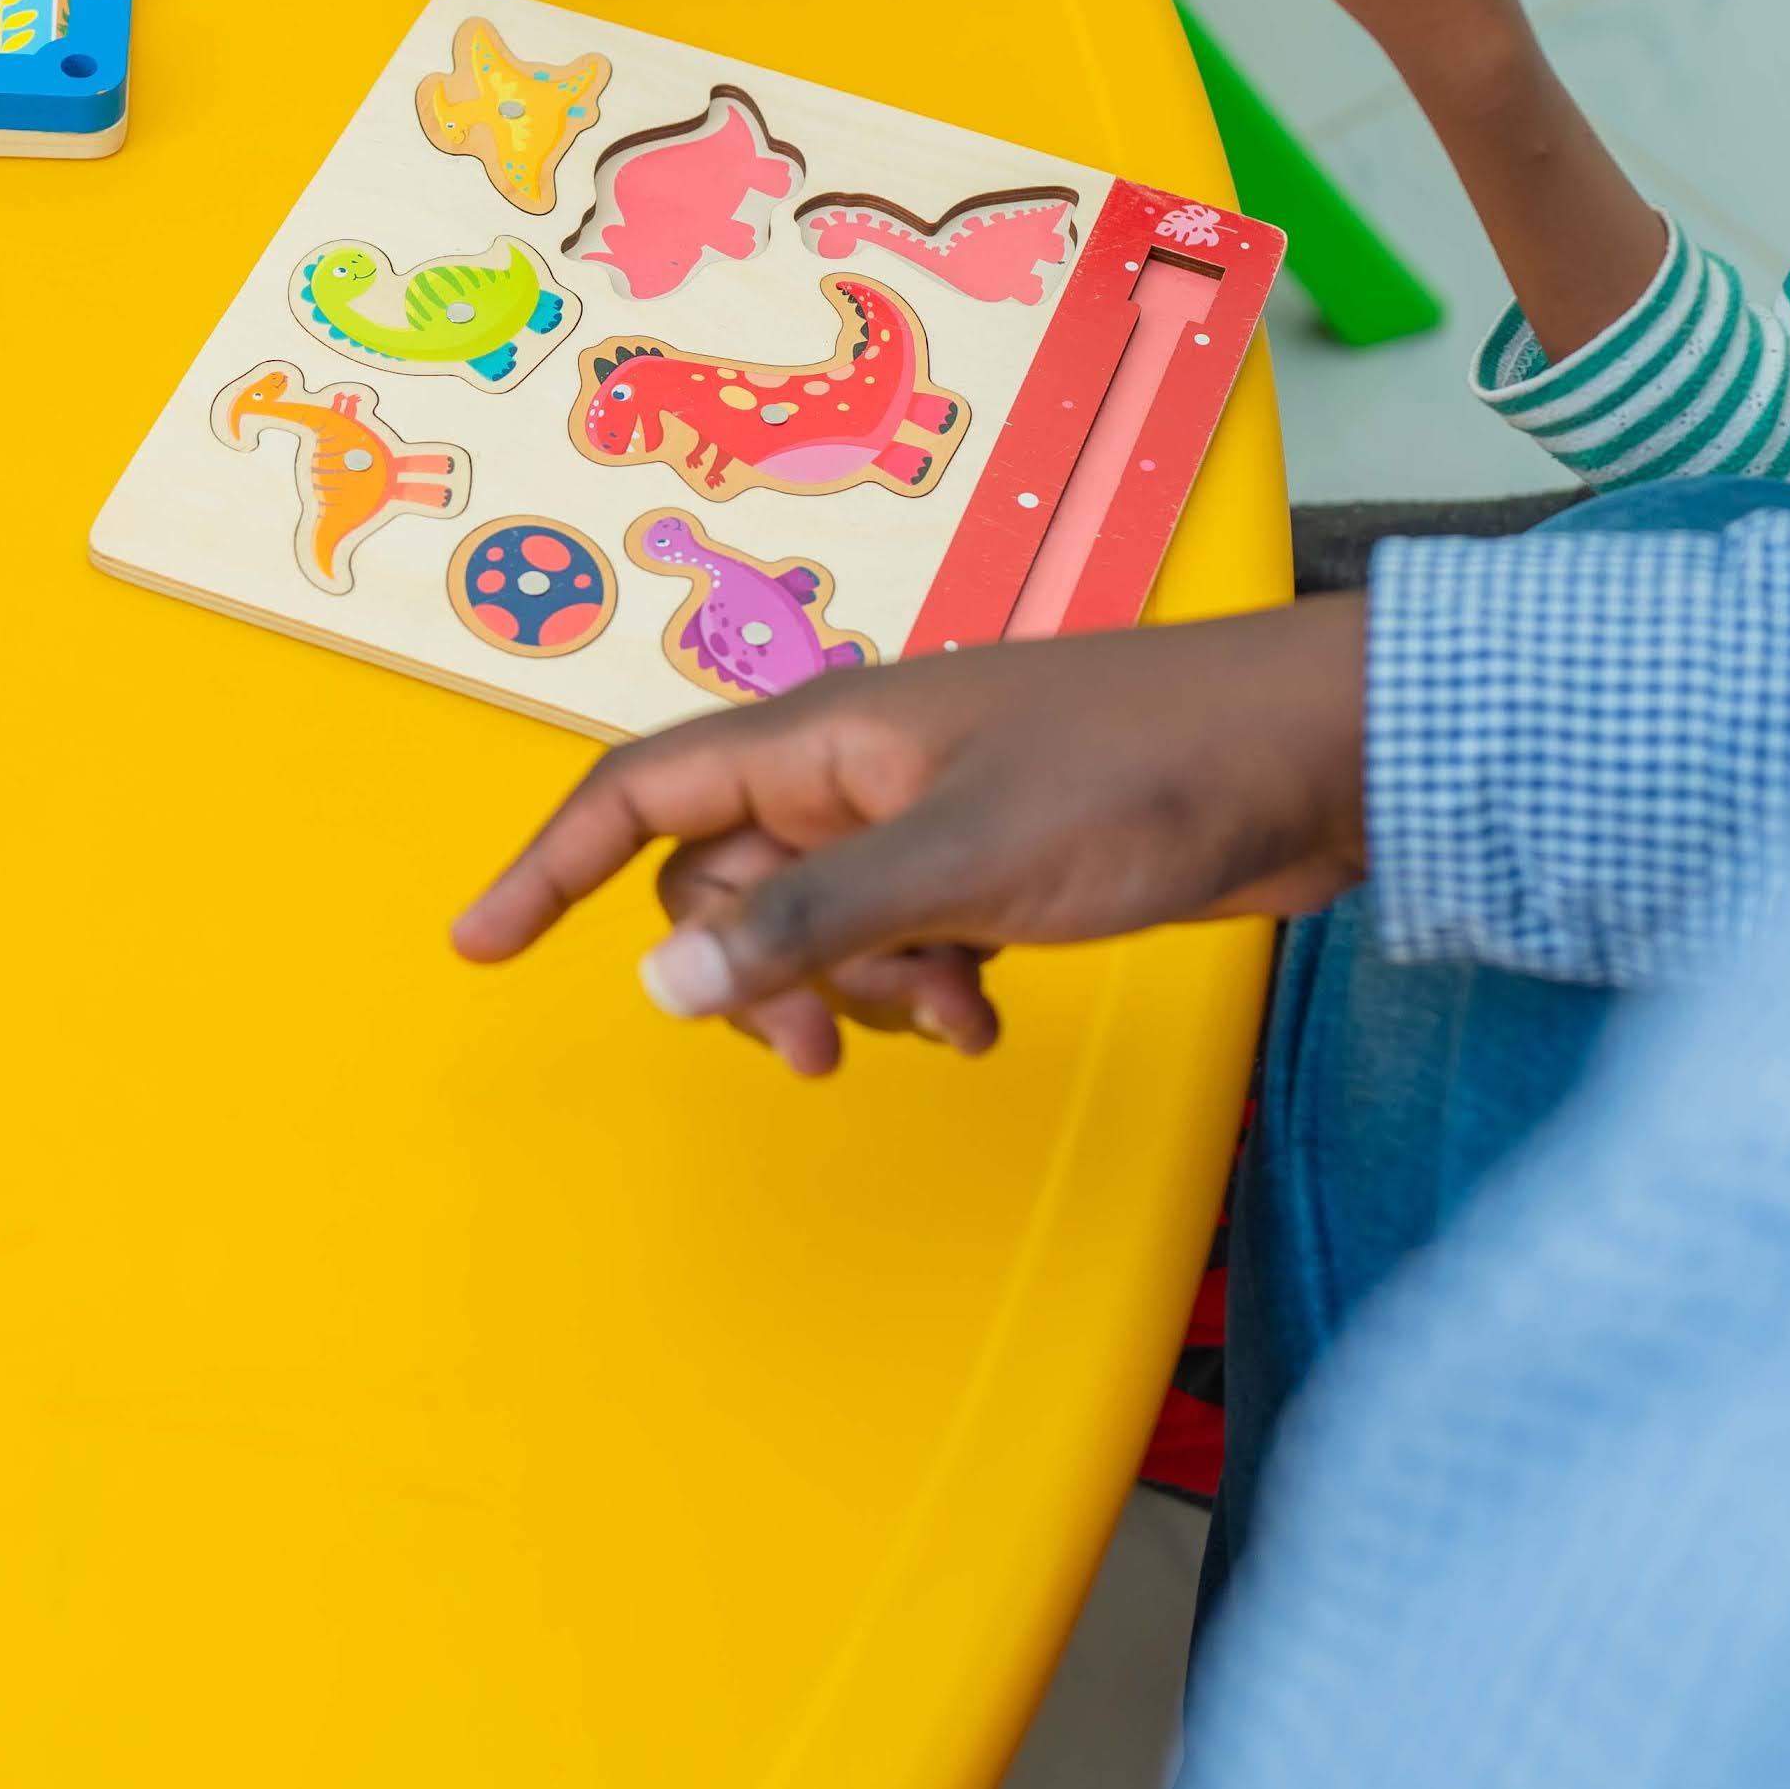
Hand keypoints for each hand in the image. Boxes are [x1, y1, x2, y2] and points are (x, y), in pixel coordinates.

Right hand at [450, 604, 1374, 1075]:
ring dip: (854, 992)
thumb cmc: (1148, 773)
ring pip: (813, 924)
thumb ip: (813, 922)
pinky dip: (921, 987)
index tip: (474, 946)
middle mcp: (857, 768)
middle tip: (815, 1051)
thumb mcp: (968, 861)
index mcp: (826, 736)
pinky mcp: (991, 861)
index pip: (641, 792)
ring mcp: (923, 816)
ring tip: (950, 1020)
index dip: (548, 862)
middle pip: (723, 881)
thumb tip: (664, 990)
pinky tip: (986, 1014)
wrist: (1315, 759)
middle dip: (751, 974)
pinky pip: (898, 938)